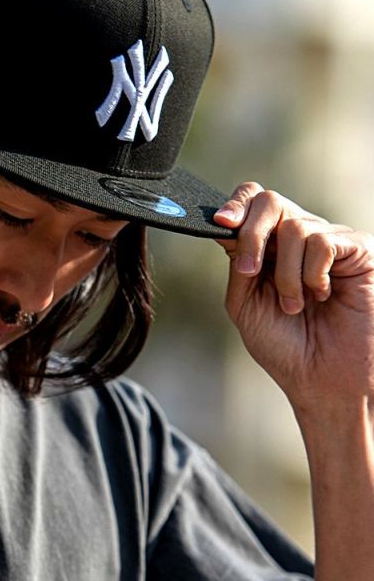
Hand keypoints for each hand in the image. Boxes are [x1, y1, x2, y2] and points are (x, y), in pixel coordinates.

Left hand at [213, 183, 373, 418]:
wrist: (320, 379)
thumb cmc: (283, 345)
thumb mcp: (244, 302)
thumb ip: (237, 261)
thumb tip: (227, 223)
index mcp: (269, 246)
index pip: (253, 201)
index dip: (236, 205)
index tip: (221, 223)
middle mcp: (298, 238)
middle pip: (270, 201)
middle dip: (252, 235)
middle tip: (251, 271)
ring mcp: (330, 242)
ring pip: (294, 227)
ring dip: (286, 274)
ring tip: (295, 305)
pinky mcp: (359, 251)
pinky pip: (323, 241)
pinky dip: (312, 273)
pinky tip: (321, 295)